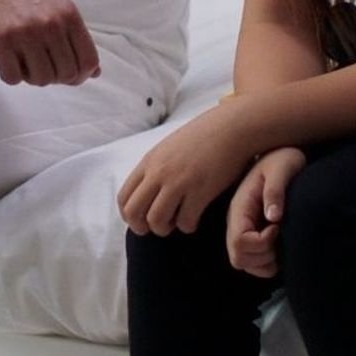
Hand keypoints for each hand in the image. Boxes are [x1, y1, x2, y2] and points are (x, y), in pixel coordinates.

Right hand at [0, 0, 100, 86]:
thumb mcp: (55, 3)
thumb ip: (74, 35)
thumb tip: (94, 71)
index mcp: (68, 14)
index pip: (88, 60)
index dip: (82, 75)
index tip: (71, 77)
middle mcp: (50, 24)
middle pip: (66, 74)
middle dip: (56, 77)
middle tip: (43, 66)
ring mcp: (25, 33)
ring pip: (41, 80)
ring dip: (33, 77)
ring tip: (24, 61)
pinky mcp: (0, 41)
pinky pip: (13, 78)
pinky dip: (11, 75)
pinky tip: (8, 60)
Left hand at [118, 104, 250, 235]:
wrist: (231, 127)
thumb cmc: (203, 136)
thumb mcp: (168, 148)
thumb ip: (155, 169)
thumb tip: (148, 194)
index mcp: (149, 162)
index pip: (123, 198)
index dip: (129, 216)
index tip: (141, 220)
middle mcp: (159, 173)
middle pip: (133, 213)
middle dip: (142, 227)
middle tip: (158, 226)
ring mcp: (178, 182)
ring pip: (157, 221)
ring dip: (166, 228)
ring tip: (178, 221)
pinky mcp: (200, 191)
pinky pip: (185, 222)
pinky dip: (188, 225)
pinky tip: (195, 217)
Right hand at [226, 147, 305, 277]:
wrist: (281, 153)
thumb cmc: (283, 158)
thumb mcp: (283, 167)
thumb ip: (275, 190)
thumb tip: (273, 217)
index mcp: (239, 207)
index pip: (240, 242)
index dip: (262, 243)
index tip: (278, 227)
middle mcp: (236, 221)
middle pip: (238, 258)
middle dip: (263, 256)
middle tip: (280, 237)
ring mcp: (242, 228)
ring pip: (243, 263)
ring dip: (265, 262)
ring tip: (281, 242)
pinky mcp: (250, 233)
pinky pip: (252, 262)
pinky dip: (267, 263)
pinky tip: (280, 245)